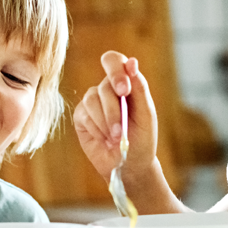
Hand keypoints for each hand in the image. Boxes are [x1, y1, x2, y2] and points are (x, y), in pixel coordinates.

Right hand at [72, 51, 158, 182]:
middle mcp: (107, 89)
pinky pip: (84, 114)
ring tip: (117, 138)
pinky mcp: (81, 116)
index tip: (124, 91)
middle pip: (104, 85)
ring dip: (106, 122)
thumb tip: (132, 62)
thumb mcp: (146, 113)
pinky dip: (97, 129)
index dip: (115, 71)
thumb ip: (139, 87)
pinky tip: (105, 139)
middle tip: (121, 129)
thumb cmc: (141, 139)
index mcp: (125, 83)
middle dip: (114, 110)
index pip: (113, 61)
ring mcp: (92, 102)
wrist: (129, 165)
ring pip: (92, 99)